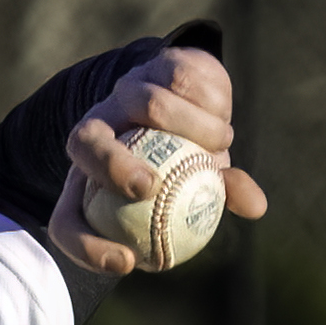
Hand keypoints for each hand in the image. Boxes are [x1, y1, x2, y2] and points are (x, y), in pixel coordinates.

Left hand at [43, 43, 269, 283]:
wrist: (193, 98)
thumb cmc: (185, 162)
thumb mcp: (194, 193)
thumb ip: (214, 204)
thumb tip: (256, 206)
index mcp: (91, 175)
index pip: (69, 218)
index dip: (87, 246)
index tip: (128, 263)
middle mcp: (100, 123)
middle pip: (84, 140)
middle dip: (113, 166)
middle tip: (153, 186)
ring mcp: (128, 88)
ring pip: (149, 103)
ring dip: (192, 128)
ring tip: (223, 143)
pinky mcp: (162, 61)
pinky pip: (185, 79)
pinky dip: (210, 102)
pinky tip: (224, 116)